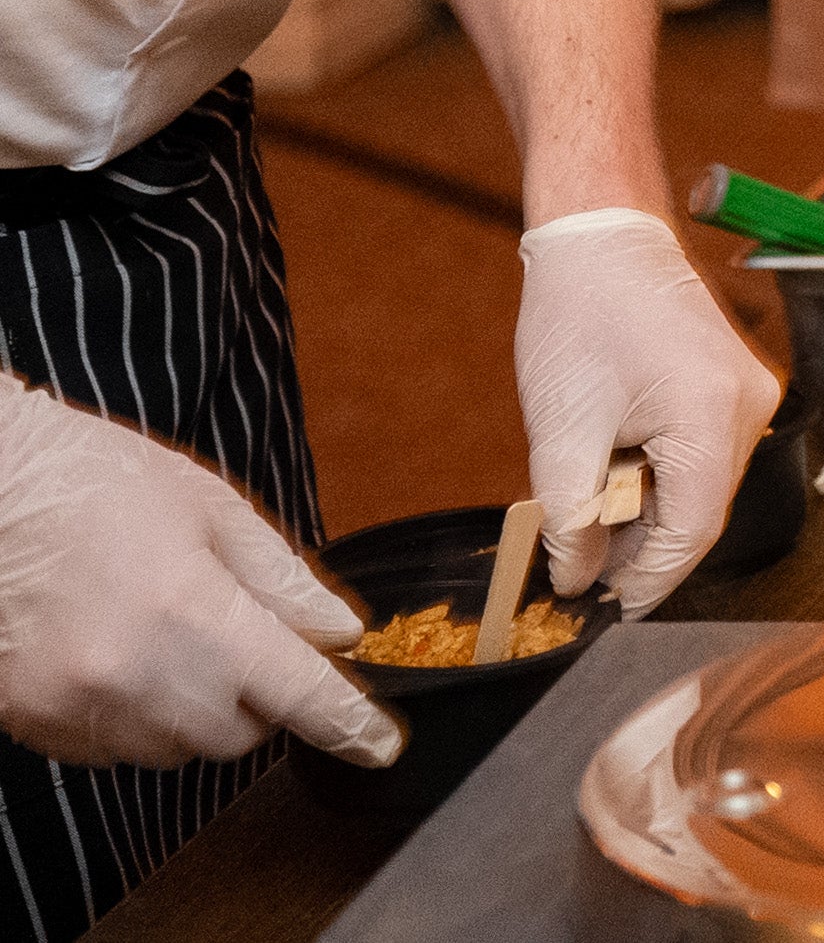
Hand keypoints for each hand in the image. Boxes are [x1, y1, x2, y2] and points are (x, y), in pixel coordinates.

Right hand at [0, 380, 397, 769]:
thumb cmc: (92, 483)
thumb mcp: (208, 508)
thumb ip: (281, 580)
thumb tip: (340, 632)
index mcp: (190, 610)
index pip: (296, 692)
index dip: (347, 722)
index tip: (379, 742)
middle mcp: (135, 672)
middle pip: (237, 734)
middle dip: (256, 697)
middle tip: (237, 638)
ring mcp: (78, 705)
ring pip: (175, 749)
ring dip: (195, 710)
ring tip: (167, 636)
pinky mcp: (35, 723)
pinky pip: (114, 749)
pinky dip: (136, 717)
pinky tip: (121, 656)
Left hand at [515, 210, 779, 610]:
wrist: (604, 236)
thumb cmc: (580, 316)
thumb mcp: (561, 427)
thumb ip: (569, 516)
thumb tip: (577, 578)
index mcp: (714, 417)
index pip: (693, 531)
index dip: (648, 580)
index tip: (604, 610)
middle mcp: (751, 407)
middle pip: (703, 510)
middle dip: (643, 545)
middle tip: (582, 566)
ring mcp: (752, 393)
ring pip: (705, 485)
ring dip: (650, 510)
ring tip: (589, 510)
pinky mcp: (738, 385)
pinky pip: (706, 453)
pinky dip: (662, 475)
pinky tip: (616, 470)